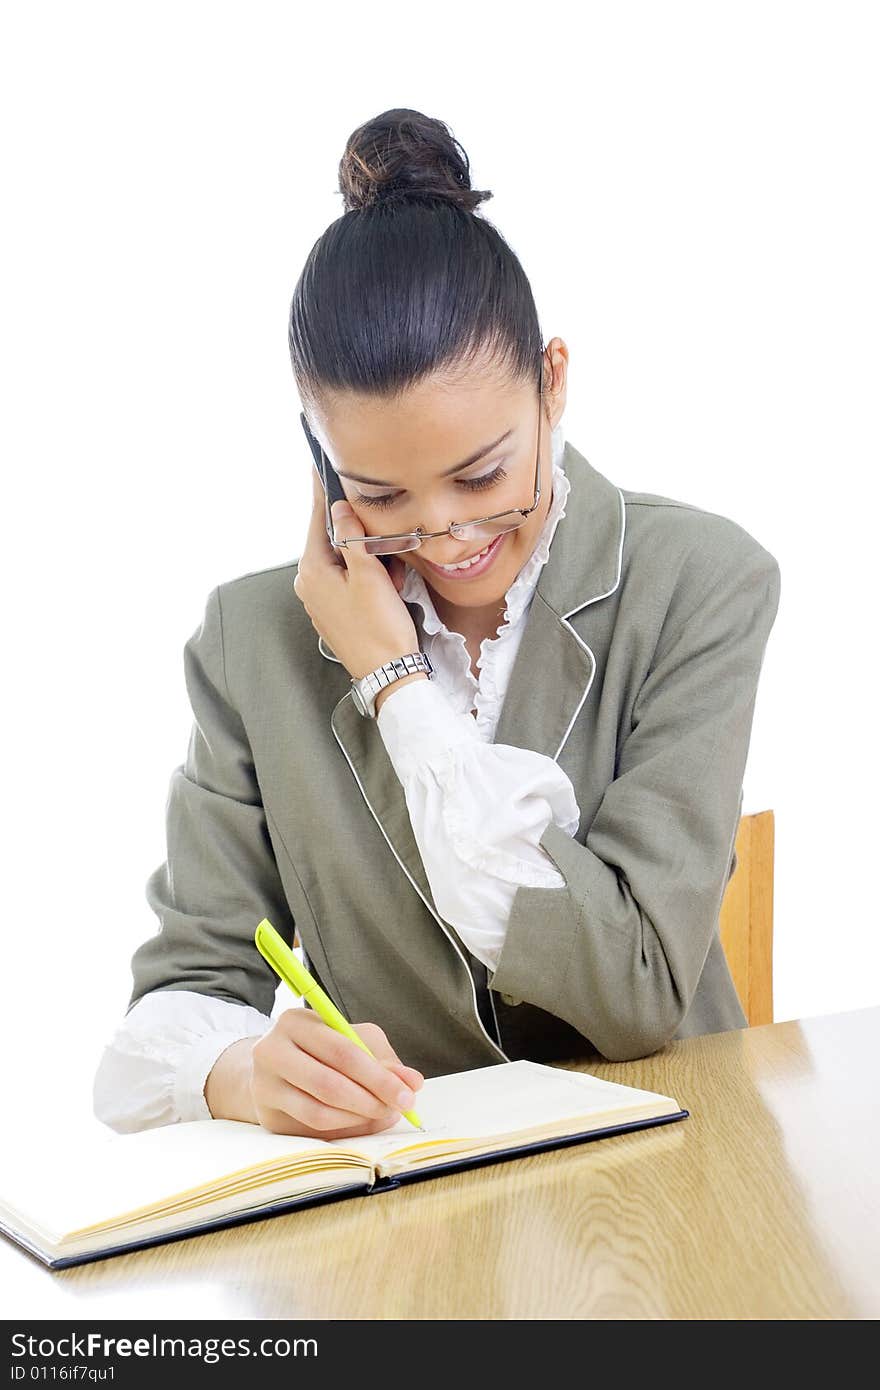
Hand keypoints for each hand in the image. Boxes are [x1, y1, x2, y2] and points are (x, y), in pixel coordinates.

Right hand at [249, 1010, 423, 1138]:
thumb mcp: (353, 1039)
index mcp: (295, 1022)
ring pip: (318, 1112)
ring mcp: (264, 1086)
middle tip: (397, 1108)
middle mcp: (271, 1051)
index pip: (342, 1051)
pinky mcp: (267, 1116)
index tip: (407, 1093)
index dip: (378, 1076)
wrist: (275, 1066)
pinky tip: (360, 1122)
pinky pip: (311, 1130)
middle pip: (328, 1084)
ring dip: (358, 1119)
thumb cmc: (322, 1049)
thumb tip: (412, 1082)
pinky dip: (343, 1130)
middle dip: (370, 1100)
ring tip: (382, 1114)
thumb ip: (383, 1059)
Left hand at [293, 467, 417, 678]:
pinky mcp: (335, 612)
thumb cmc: (379, 628)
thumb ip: (352, 538)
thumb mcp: (369, 575)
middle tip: (389, 549)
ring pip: (346, 562)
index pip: (316, 519)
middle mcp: (309, 584)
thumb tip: (340, 509)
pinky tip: (389, 591)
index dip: (323, 491)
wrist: (389, 674)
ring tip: (393, 579)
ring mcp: (321, 600)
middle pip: (334, 541)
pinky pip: (350, 582)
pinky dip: (370, 579)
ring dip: (371, 562)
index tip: (321, 465)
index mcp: (312, 571)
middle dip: (363, 539)